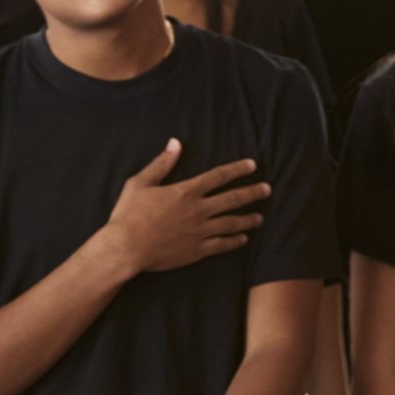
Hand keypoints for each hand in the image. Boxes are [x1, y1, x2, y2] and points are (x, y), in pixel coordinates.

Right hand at [100, 139, 270, 275]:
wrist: (126, 248)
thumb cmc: (129, 214)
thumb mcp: (140, 182)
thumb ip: (162, 163)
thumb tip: (175, 143)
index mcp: (186, 191)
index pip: (218, 176)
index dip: (237, 169)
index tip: (252, 165)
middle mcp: (199, 210)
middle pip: (233, 199)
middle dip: (252, 192)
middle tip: (267, 189)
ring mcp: (200, 231)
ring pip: (232, 223)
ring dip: (248, 219)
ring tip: (260, 217)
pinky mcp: (197, 251)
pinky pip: (222, 245)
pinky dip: (235, 241)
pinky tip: (243, 239)